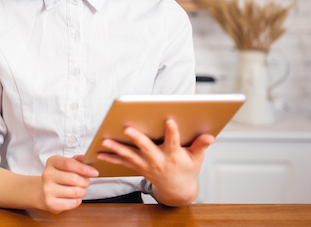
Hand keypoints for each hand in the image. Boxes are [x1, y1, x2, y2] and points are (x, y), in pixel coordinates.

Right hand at [39, 155, 98, 213]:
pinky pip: (72, 203)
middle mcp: (47, 175)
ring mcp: (47, 189)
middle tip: (86, 182)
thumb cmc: (59, 176)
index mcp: (52, 162)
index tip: (94, 172)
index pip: (69, 163)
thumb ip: (76, 160)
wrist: (44, 191)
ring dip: (82, 192)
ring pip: (75, 192)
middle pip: (73, 178)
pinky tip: (74, 198)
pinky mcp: (50, 203)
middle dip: (85, 182)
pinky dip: (77, 201)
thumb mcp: (66, 165)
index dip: (84, 168)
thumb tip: (85, 158)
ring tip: (79, 190)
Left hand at [96, 119, 214, 205]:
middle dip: (137, 138)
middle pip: (146, 148)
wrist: (177, 190)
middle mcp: (158, 161)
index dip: (172, 132)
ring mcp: (147, 165)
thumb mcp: (197, 159)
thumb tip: (210, 136)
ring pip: (130, 155)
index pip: (173, 142)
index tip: (169, 120)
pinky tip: (99, 152)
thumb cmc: (187, 169)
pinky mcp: (138, 167)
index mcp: (174, 156)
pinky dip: (111, 157)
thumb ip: (201, 145)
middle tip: (127, 128)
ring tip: (105, 141)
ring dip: (117, 148)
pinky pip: (123, 162)